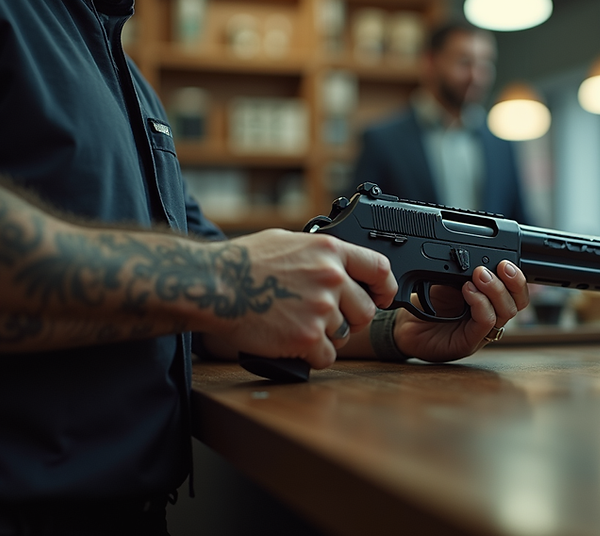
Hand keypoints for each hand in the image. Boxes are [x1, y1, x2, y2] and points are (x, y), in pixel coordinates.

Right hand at [200, 230, 396, 368]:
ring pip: (344, 335)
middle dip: (350, 319)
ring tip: (299, 327)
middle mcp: (331, 278)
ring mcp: (321, 308)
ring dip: (327, 337)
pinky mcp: (306, 337)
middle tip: (326, 319)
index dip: (385, 288)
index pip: (379, 269)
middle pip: (365, 310)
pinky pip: (327, 357)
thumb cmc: (243, 262)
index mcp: (330, 251)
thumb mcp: (290, 242)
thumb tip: (337, 265)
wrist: (214, 284)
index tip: (382, 298)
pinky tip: (294, 345)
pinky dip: (313, 356)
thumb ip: (320, 255)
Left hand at [392, 260, 528, 362]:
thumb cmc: (427, 301)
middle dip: (514, 281)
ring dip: (496, 290)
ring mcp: (481, 331)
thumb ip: (464, 268)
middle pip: (519, 301)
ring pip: (506, 312)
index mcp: (491, 298)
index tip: (507, 260)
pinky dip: (480, 304)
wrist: (405, 325)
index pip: (517, 289)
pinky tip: (468, 291)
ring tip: (479, 275)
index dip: (518, 275)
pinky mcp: (468, 343)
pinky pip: (485, 323)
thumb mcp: (447, 277)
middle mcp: (491, 315)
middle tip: (500, 266)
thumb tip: (476, 249)